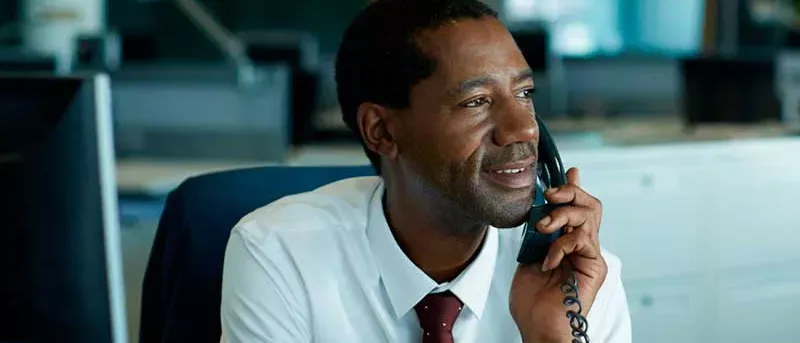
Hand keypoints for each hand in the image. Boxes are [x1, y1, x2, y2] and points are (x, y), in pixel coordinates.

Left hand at [509, 167, 607, 342]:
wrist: (538, 327)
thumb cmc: (532, 300)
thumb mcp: (528, 256)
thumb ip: (536, 233)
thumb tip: (537, 210)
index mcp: (569, 242)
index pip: (578, 207)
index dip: (573, 187)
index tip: (568, 171)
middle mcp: (584, 246)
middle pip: (590, 205)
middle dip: (570, 193)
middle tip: (549, 196)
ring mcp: (591, 256)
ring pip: (588, 216)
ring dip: (562, 214)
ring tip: (543, 228)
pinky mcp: (595, 268)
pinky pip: (582, 240)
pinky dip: (561, 244)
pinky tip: (548, 259)